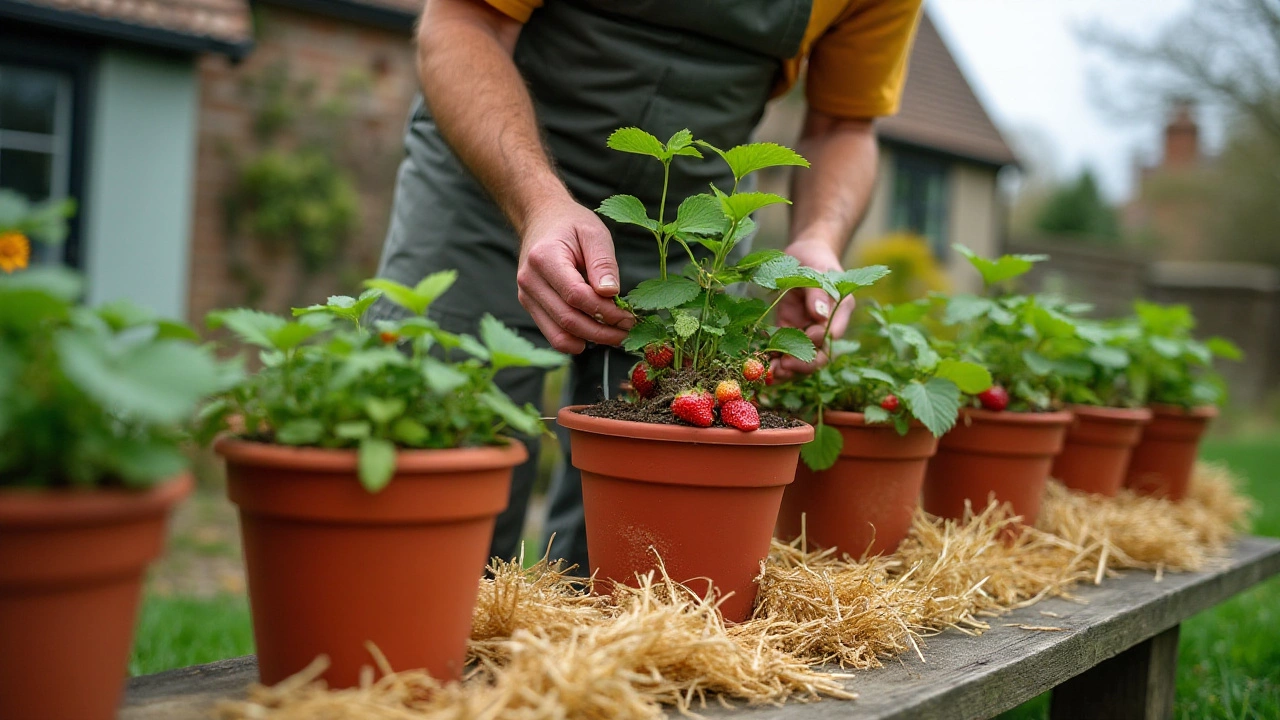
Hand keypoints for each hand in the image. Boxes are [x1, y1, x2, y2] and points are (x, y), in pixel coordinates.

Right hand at [516, 198, 634, 353]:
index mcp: (544, 257)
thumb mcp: (594, 234)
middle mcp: (530, 280)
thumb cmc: (571, 224)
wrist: (541, 219)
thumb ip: (603, 263)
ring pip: (559, 333)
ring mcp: (526, 296)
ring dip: (591, 340)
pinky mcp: (530, 306)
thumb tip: (611, 294)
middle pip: (568, 319)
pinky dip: (576, 340)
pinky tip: (596, 334)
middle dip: (602, 331)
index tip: (628, 315)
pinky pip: (553, 334)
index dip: (605, 310)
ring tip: (616, 335)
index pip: (576, 295)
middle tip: (628, 330)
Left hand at [772, 239, 852, 379]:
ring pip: (802, 360)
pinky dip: (774, 363)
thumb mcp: (814, 269)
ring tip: (769, 375)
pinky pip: (785, 353)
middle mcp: (826, 326)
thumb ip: (817, 291)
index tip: (806, 336)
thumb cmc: (813, 259)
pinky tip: (762, 370)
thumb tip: (819, 315)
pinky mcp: (790, 333)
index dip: (820, 341)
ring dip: (787, 370)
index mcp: (840, 310)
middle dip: (802, 364)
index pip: (833, 334)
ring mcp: (808, 332)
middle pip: (820, 355)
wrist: (803, 255)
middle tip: (783, 367)